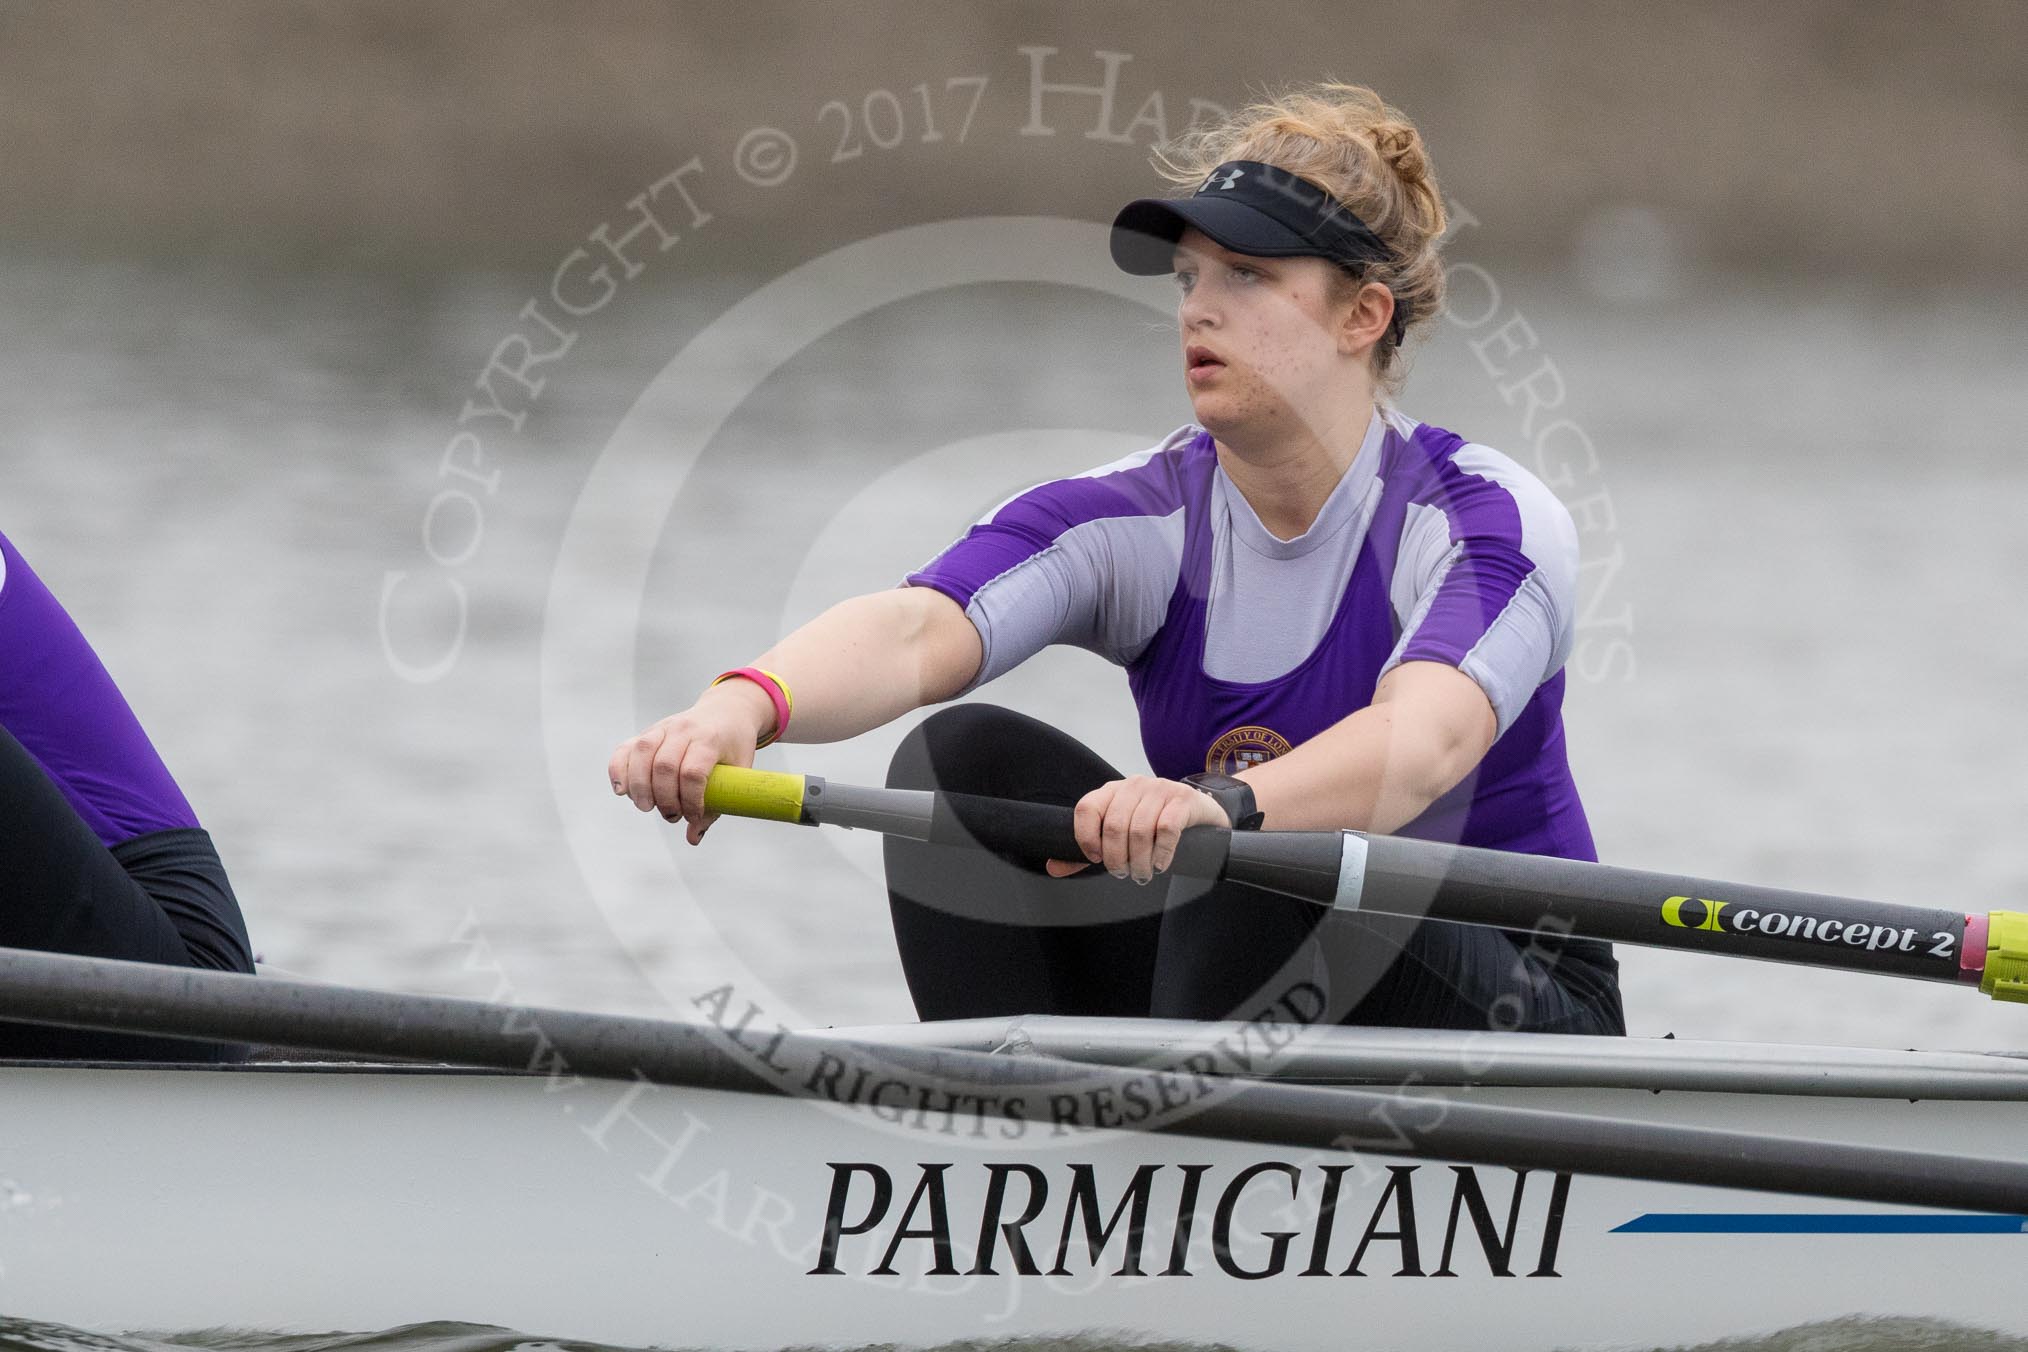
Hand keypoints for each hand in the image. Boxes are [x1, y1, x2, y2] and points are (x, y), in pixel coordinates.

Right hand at [607, 680, 774, 844]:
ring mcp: (664, 728)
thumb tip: (693, 838)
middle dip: (664, 799)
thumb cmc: (734, 746)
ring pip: (642, 753)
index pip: (693, 773)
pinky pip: (626, 748)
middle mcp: (684, 729)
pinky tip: (621, 791)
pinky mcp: (649, 732)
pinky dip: (618, 769)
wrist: (727, 710)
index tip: (693, 817)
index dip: (691, 801)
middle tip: (671, 816)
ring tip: (646, 807)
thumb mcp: (738, 772)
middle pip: (664, 765)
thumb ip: (718, 805)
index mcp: (710, 739)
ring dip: (639, 786)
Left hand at [1043, 775, 1230, 882]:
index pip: (1086, 807)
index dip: (1086, 837)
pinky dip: (1162, 853)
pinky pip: (1167, 828)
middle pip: (1114, 825)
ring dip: (1140, 861)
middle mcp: (1134, 785)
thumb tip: (1054, 866)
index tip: (1095, 859)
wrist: (1200, 812)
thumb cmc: (1155, 823)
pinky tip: (1161, 864)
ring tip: (1143, 873)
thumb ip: (1088, 850)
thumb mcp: (1121, 833)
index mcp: (1112, 791)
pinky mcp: (1183, 799)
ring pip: (1140, 830)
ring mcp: (1160, 789)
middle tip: (1124, 874)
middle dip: (1117, 859)